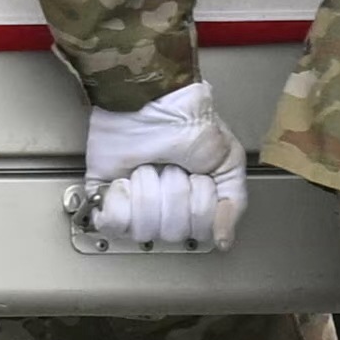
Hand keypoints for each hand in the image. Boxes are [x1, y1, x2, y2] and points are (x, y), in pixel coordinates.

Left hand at [67, 81, 245, 253]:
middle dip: (174, 193)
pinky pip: (111, 223)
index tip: (198, 178)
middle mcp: (165, 207)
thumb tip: (223, 239)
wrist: (152, 100)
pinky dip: (120, 198)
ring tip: (150, 168)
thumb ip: (234, 204)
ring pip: (142, 228)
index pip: (199, 232)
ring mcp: (135, 203)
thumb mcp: (229, 161)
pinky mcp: (105, 196)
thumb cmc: (188, 119)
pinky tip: (127, 179)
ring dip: (148, 192)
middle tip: (172, 168)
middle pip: (171, 232)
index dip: (200, 205)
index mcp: (194, 202)